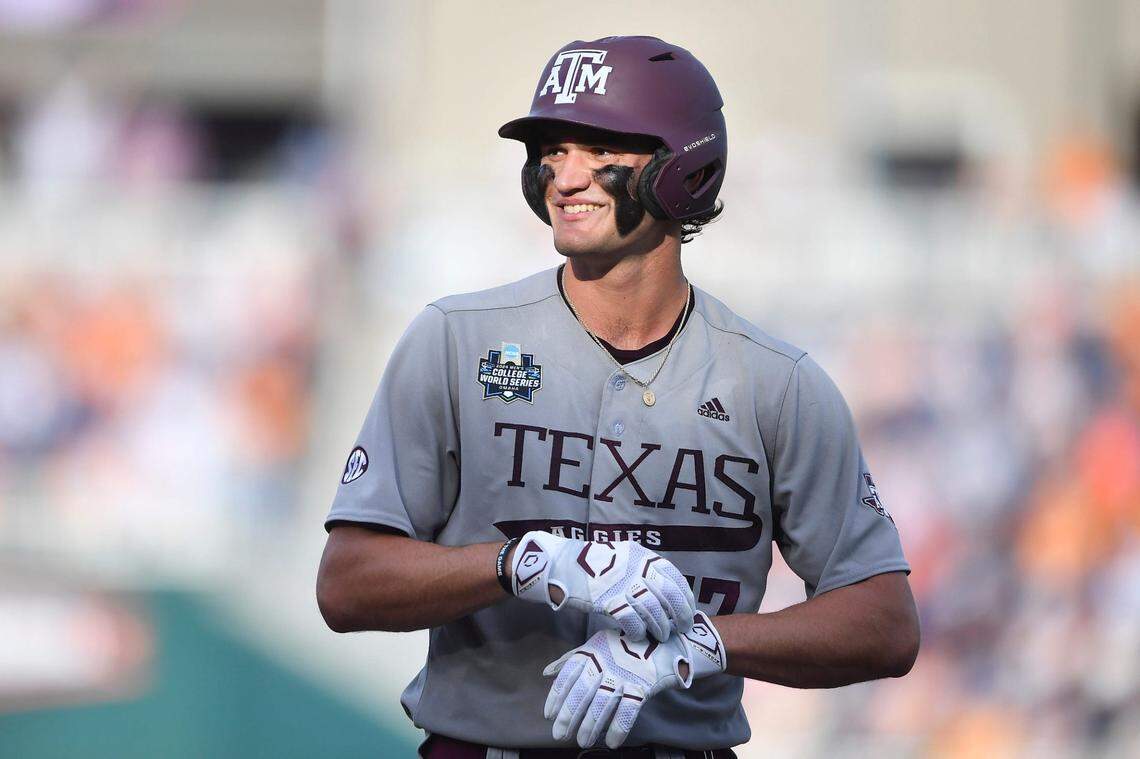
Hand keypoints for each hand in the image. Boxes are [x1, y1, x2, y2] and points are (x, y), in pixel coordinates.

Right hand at [510, 531, 695, 640]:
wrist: (562, 563)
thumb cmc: (594, 565)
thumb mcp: (623, 559)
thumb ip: (643, 572)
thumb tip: (665, 596)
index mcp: (643, 556)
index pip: (674, 577)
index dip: (685, 598)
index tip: (689, 612)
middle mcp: (636, 567)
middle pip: (668, 594)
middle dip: (679, 615)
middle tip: (681, 629)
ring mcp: (622, 583)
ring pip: (653, 609)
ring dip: (660, 626)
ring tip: (661, 637)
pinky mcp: (608, 598)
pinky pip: (632, 620)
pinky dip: (638, 630)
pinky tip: (638, 636)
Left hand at [542, 611, 726, 748]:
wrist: (664, 642)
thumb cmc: (624, 646)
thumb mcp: (596, 646)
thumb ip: (571, 660)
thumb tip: (546, 673)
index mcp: (592, 652)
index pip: (569, 675)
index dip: (557, 696)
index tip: (549, 716)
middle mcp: (605, 662)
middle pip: (583, 691)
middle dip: (569, 715)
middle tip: (560, 735)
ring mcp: (624, 673)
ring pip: (603, 702)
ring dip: (591, 725)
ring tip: (583, 741)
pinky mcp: (643, 685)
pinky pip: (629, 709)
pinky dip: (619, 727)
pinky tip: (611, 742)